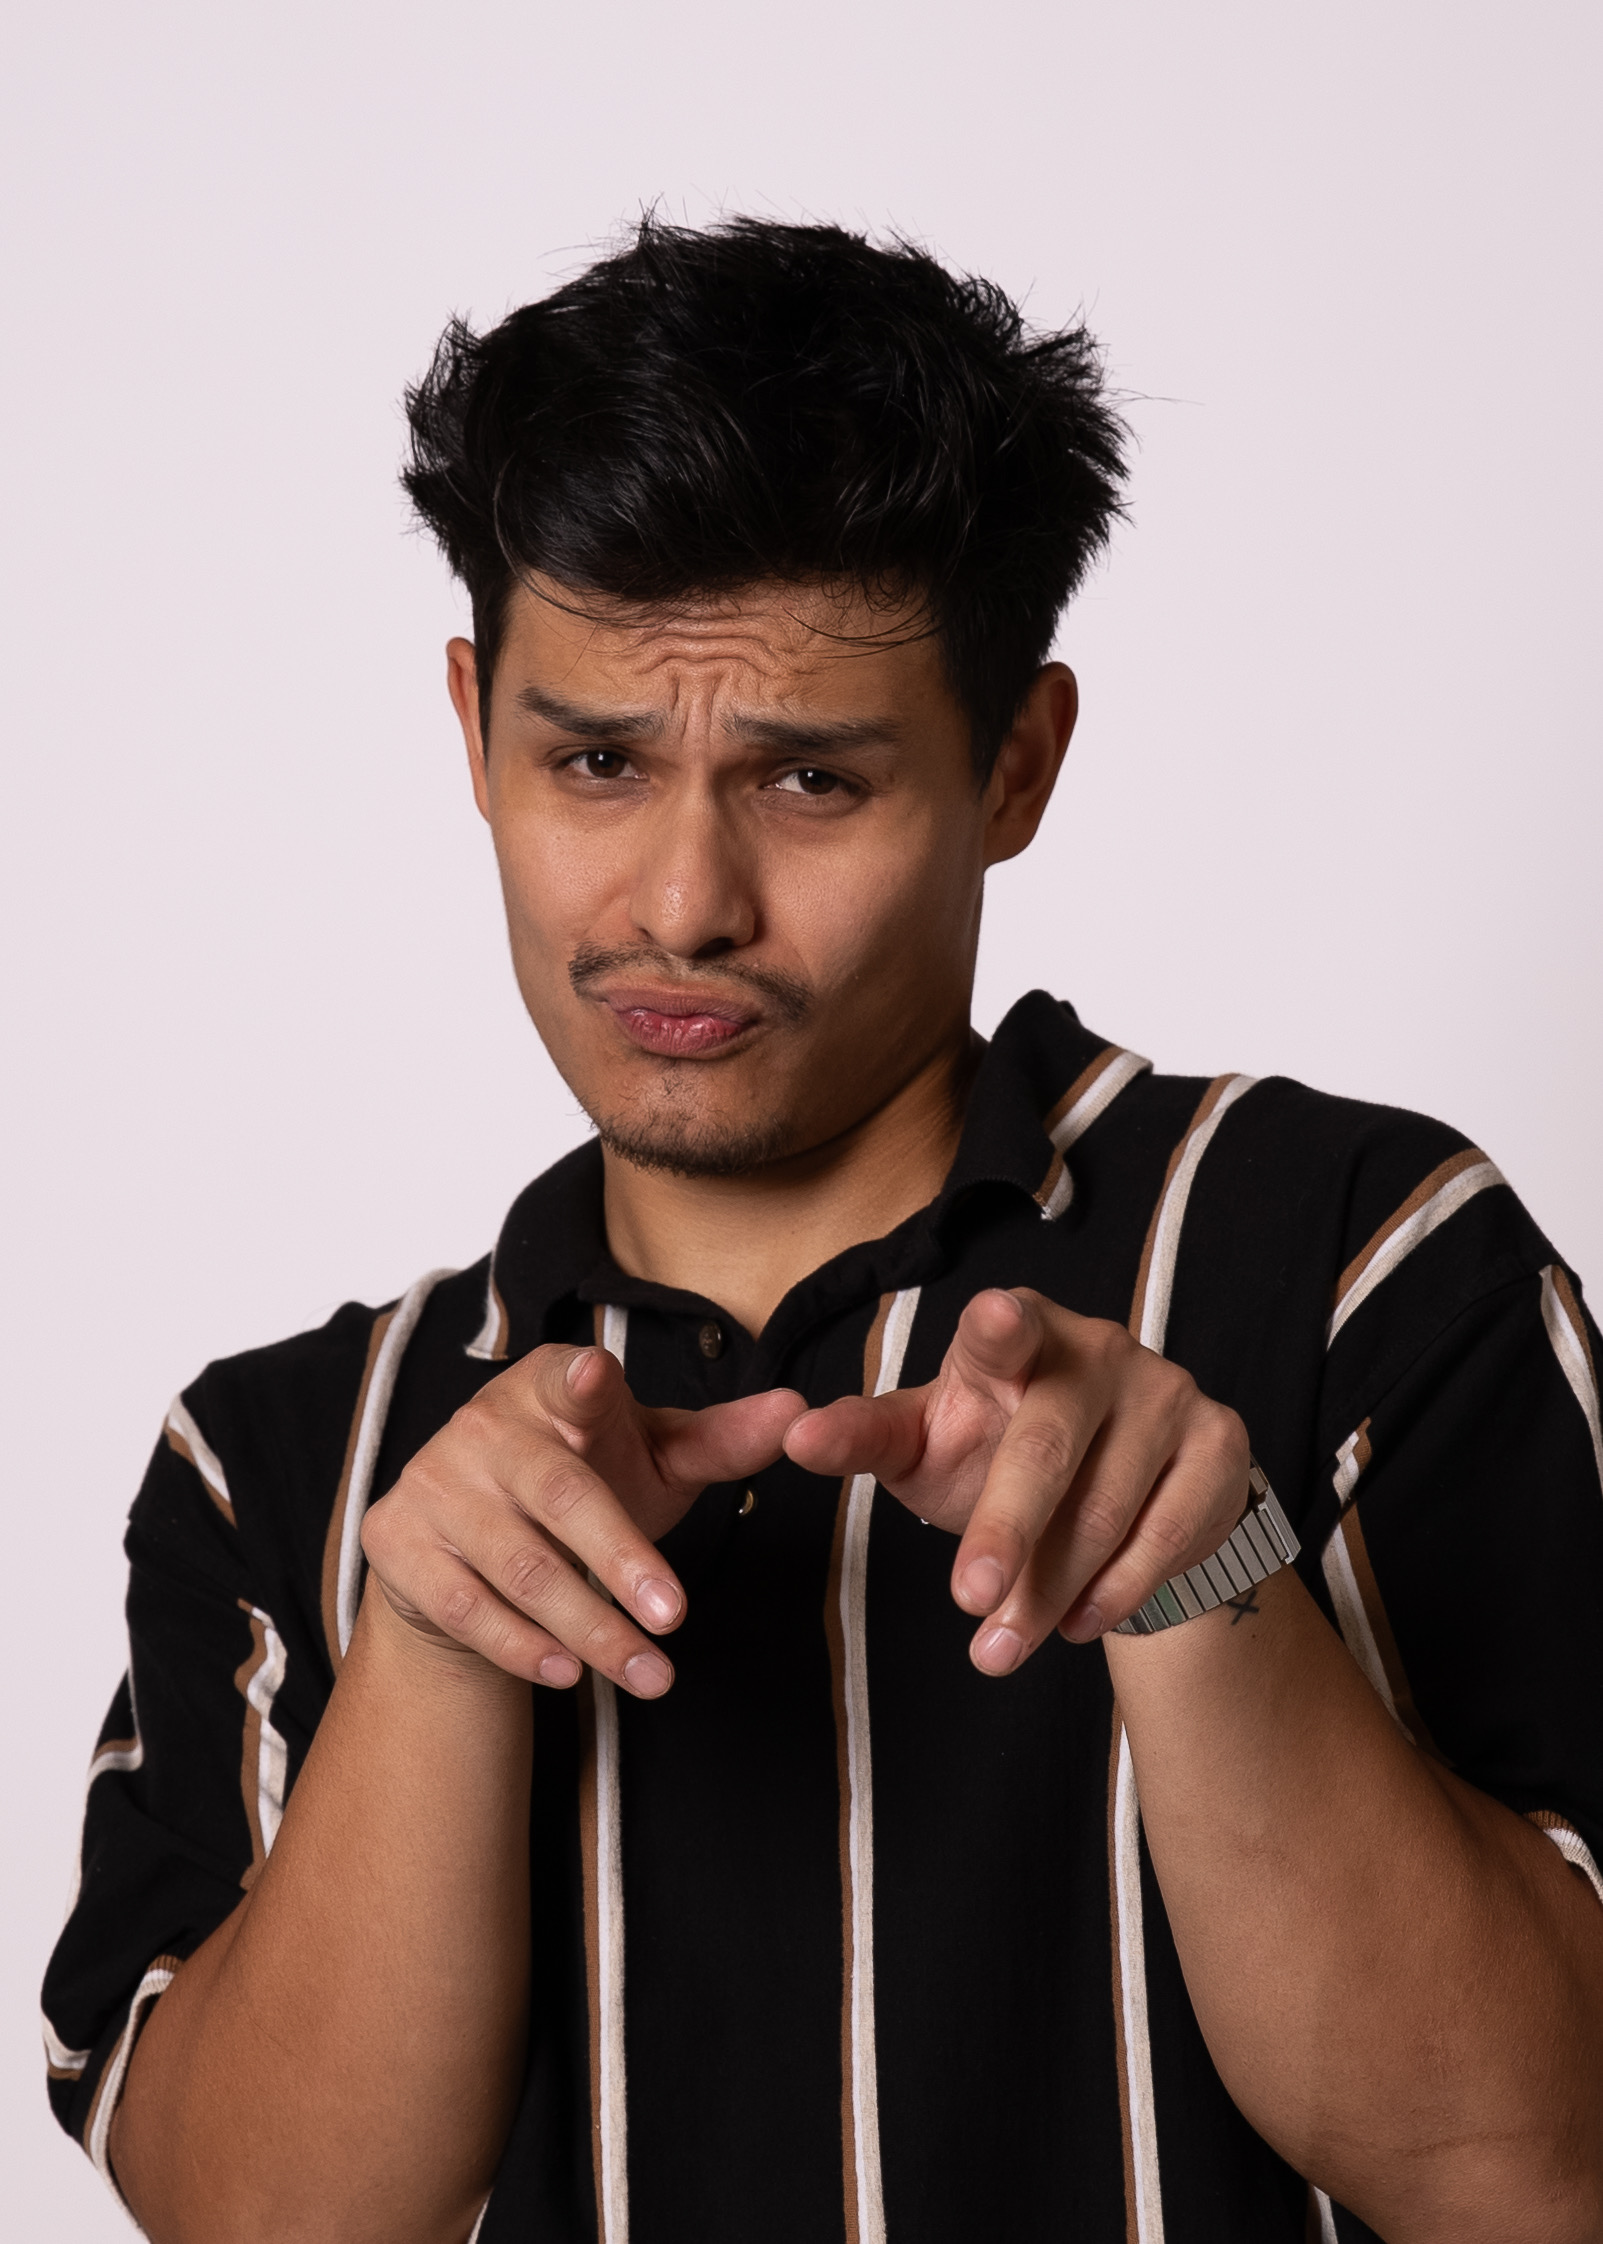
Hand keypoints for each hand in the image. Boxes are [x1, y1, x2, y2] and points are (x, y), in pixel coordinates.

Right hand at [361, 1344, 805, 1696]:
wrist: (464, 1540)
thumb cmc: (580, 1482)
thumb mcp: (650, 1456)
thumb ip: (722, 1440)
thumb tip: (800, 1411)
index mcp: (551, 1385)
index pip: (567, 1378)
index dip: (581, 1382)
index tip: (598, 1379)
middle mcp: (485, 1424)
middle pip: (560, 1495)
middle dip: (620, 1560)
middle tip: (677, 1618)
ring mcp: (435, 1481)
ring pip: (520, 1566)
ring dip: (589, 1629)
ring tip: (650, 1674)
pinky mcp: (396, 1539)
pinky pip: (465, 1606)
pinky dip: (520, 1646)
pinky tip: (568, 1672)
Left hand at [783, 1288, 1248, 1673]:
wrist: (1119, 1492)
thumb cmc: (998, 1450)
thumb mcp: (927, 1444)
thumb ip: (863, 1438)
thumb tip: (793, 1437)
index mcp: (1016, 1333)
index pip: (1003, 1327)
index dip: (999, 1326)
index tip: (994, 1317)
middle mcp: (1098, 1348)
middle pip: (1047, 1446)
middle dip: (1005, 1531)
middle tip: (969, 1601)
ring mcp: (1167, 1392)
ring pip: (1106, 1506)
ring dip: (1049, 1589)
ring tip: (1002, 1646)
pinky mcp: (1220, 1442)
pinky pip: (1168, 1532)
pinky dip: (1117, 1589)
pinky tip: (1074, 1620)